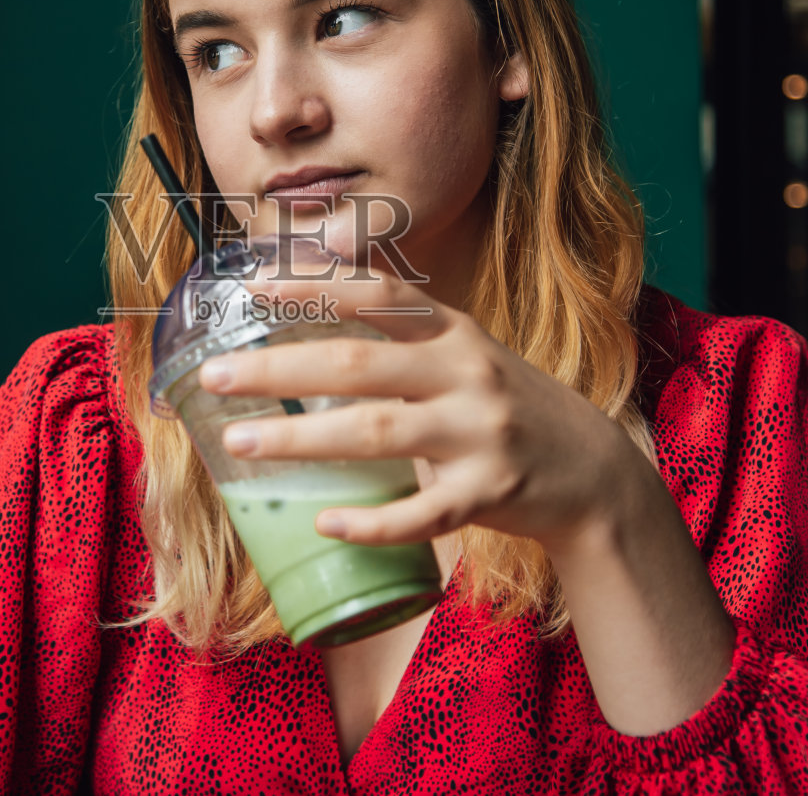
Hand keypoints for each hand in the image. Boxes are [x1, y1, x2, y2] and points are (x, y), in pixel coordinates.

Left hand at [197, 268, 645, 550]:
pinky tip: (326, 522)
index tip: (250, 285)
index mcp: (452, 332)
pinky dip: (372, 521)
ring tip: (240, 447)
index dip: (313, 285)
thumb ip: (400, 331)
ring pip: (376, 433)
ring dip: (300, 440)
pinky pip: (422, 512)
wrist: (593, 471)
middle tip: (214, 377)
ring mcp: (479, 434)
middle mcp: (465, 373)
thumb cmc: (503, 408)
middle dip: (279, 370)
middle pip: (358, 364)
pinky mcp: (490, 493)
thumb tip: (315, 294)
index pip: (377, 293)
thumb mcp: (461, 354)